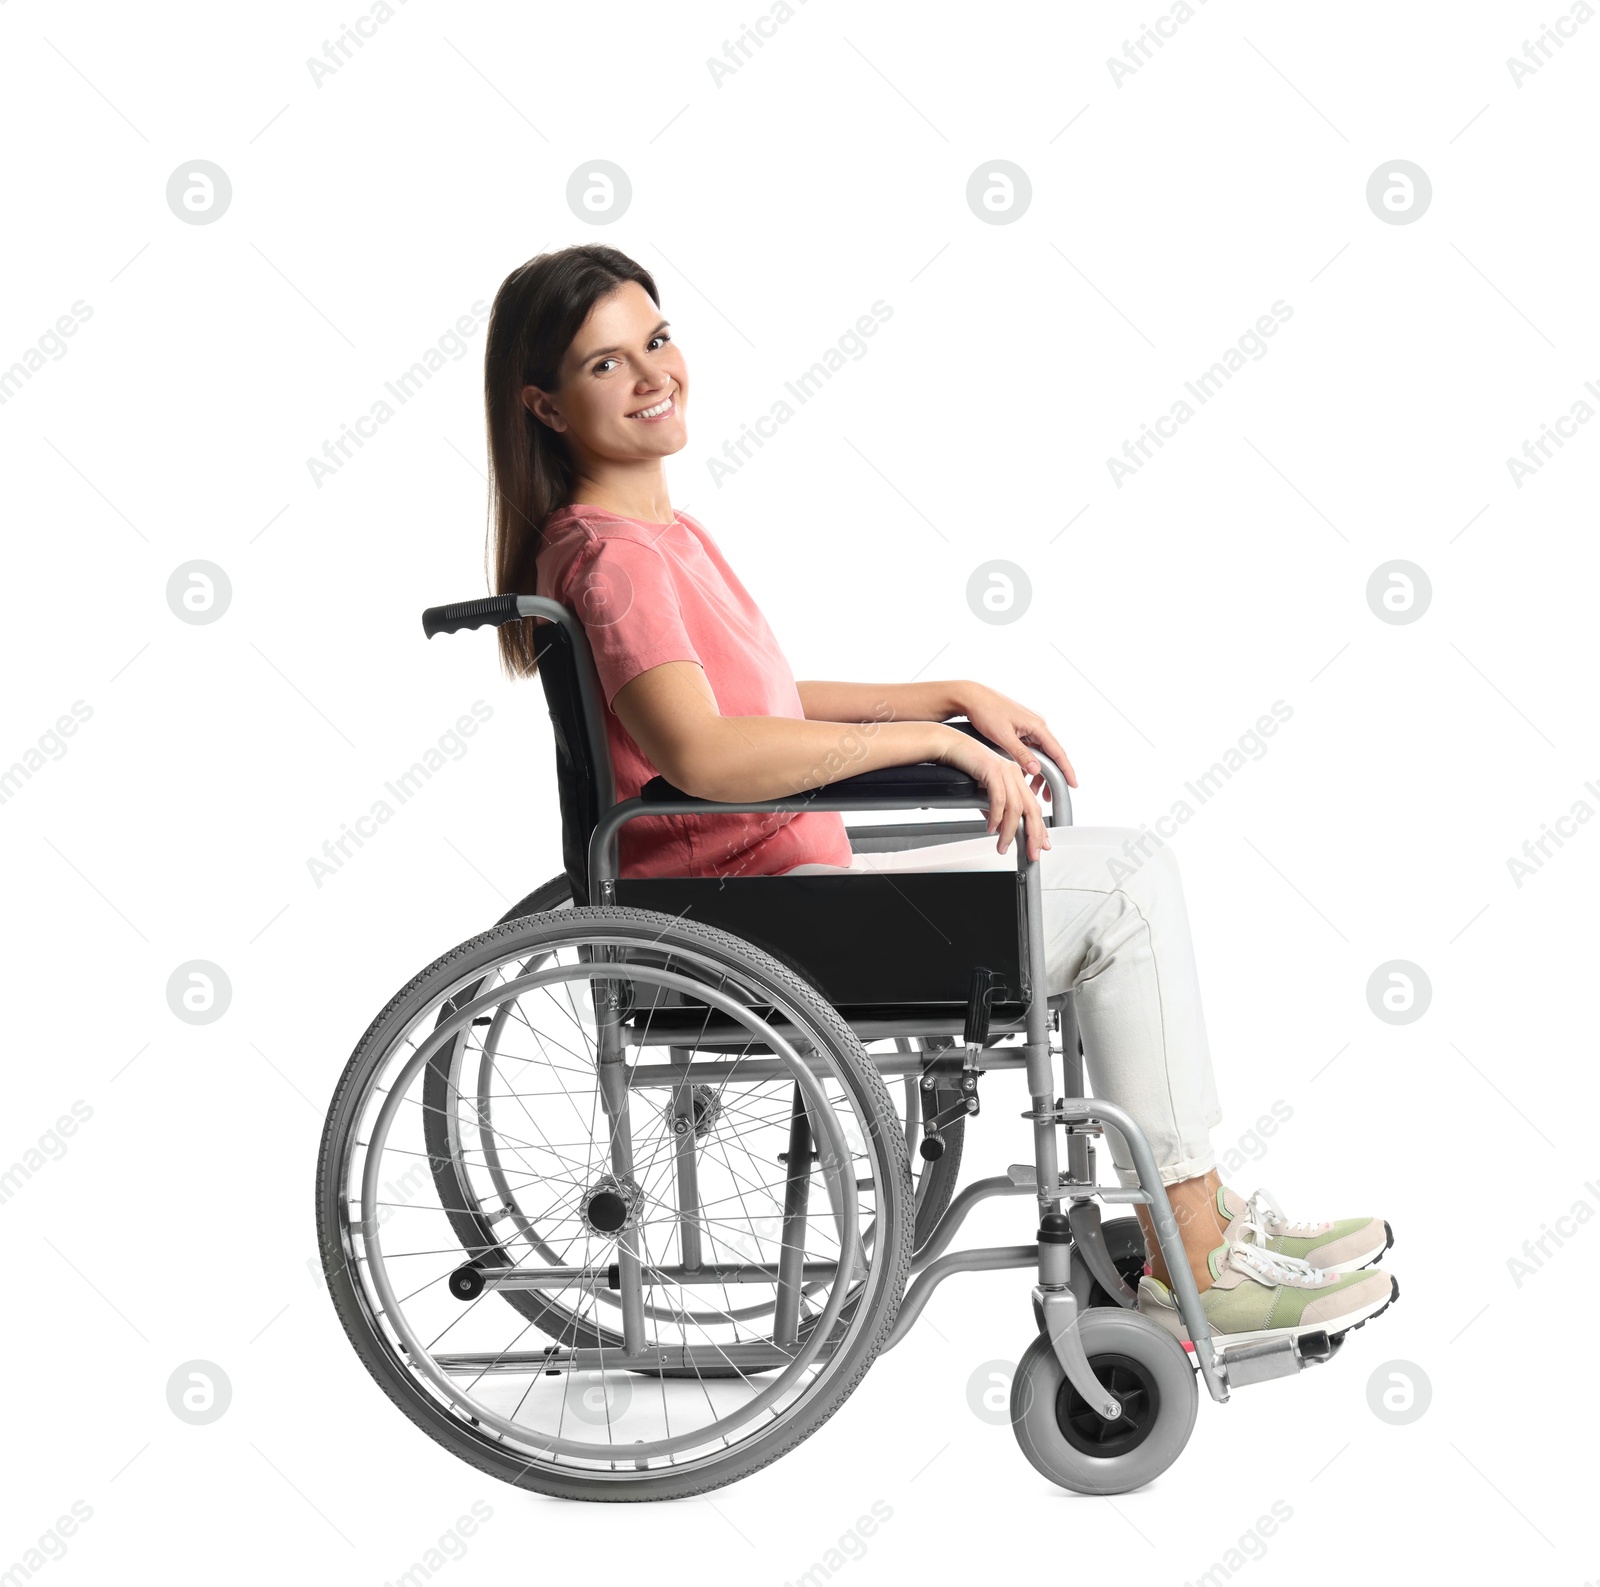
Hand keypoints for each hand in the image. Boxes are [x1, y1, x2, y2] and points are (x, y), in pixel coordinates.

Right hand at [934, 725, 1051, 861]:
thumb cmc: (963, 764)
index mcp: (1016, 777)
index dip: (1039, 828)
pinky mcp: (992, 770)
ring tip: (1003, 845)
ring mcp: (1005, 770)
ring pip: (1016, 807)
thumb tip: (996, 824)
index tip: (1040, 844)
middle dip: (1034, 833)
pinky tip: (991, 828)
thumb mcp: (981, 790)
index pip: (1033, 806)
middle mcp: (1014, 773)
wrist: (948, 745)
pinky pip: (999, 799)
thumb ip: (991, 807)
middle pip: (1032, 808)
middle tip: (1032, 852)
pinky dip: (996, 816)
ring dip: (1011, 830)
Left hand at [952, 682, 1077, 798]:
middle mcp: (1037, 724)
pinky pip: (1030, 748)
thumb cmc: (985, 712)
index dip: (1066, 770)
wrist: (971, 696)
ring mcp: (1029, 725)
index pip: (1058, 752)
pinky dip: (1028, 762)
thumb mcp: (1003, 736)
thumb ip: (1020, 754)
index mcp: (1037, 725)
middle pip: (1051, 755)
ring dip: (1037, 772)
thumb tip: (1036, 770)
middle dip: (1051, 777)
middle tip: (1047, 796)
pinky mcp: (1021, 727)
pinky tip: (1022, 775)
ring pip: (1040, 753)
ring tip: (1032, 790)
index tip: (1073, 784)